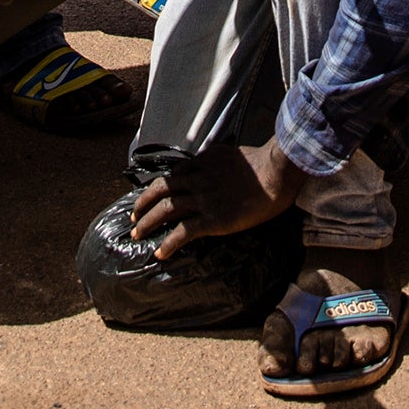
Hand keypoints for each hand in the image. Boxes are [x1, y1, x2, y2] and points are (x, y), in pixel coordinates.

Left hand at [130, 141, 296, 258]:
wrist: (275, 173)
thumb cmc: (262, 164)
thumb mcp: (232, 154)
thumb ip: (215, 160)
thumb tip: (207, 161)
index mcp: (202, 163)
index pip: (172, 175)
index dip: (156, 187)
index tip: (148, 196)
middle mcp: (197, 180)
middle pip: (161, 190)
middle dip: (143, 204)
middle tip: (134, 217)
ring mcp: (203, 200)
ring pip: (166, 210)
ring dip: (148, 223)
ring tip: (137, 235)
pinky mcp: (213, 219)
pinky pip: (183, 233)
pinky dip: (168, 244)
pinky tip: (160, 254)